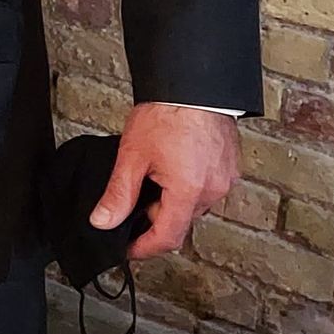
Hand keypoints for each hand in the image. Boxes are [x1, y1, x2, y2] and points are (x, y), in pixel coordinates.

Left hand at [91, 102, 240, 259]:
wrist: (194, 84)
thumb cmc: (167, 113)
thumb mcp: (132, 156)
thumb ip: (118, 194)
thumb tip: (102, 221)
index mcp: (189, 191)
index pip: (167, 238)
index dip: (143, 248)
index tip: (128, 249)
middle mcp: (213, 190)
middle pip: (180, 221)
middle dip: (155, 215)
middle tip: (137, 193)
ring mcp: (225, 179)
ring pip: (193, 205)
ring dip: (172, 199)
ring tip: (156, 173)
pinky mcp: (230, 168)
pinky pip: (206, 188)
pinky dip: (188, 186)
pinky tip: (175, 165)